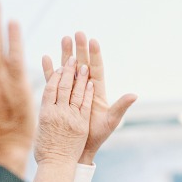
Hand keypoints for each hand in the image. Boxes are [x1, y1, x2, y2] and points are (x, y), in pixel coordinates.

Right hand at [42, 31, 135, 163]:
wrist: (81, 148)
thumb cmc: (98, 135)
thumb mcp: (111, 121)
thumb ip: (121, 107)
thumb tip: (134, 95)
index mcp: (97, 91)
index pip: (96, 69)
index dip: (95, 55)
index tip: (93, 41)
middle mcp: (84, 87)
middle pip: (82, 64)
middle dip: (80, 49)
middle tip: (77, 33)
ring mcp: (71, 91)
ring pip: (68, 69)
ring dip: (65, 54)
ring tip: (63, 38)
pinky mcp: (60, 97)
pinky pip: (53, 81)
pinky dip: (50, 70)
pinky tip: (46, 58)